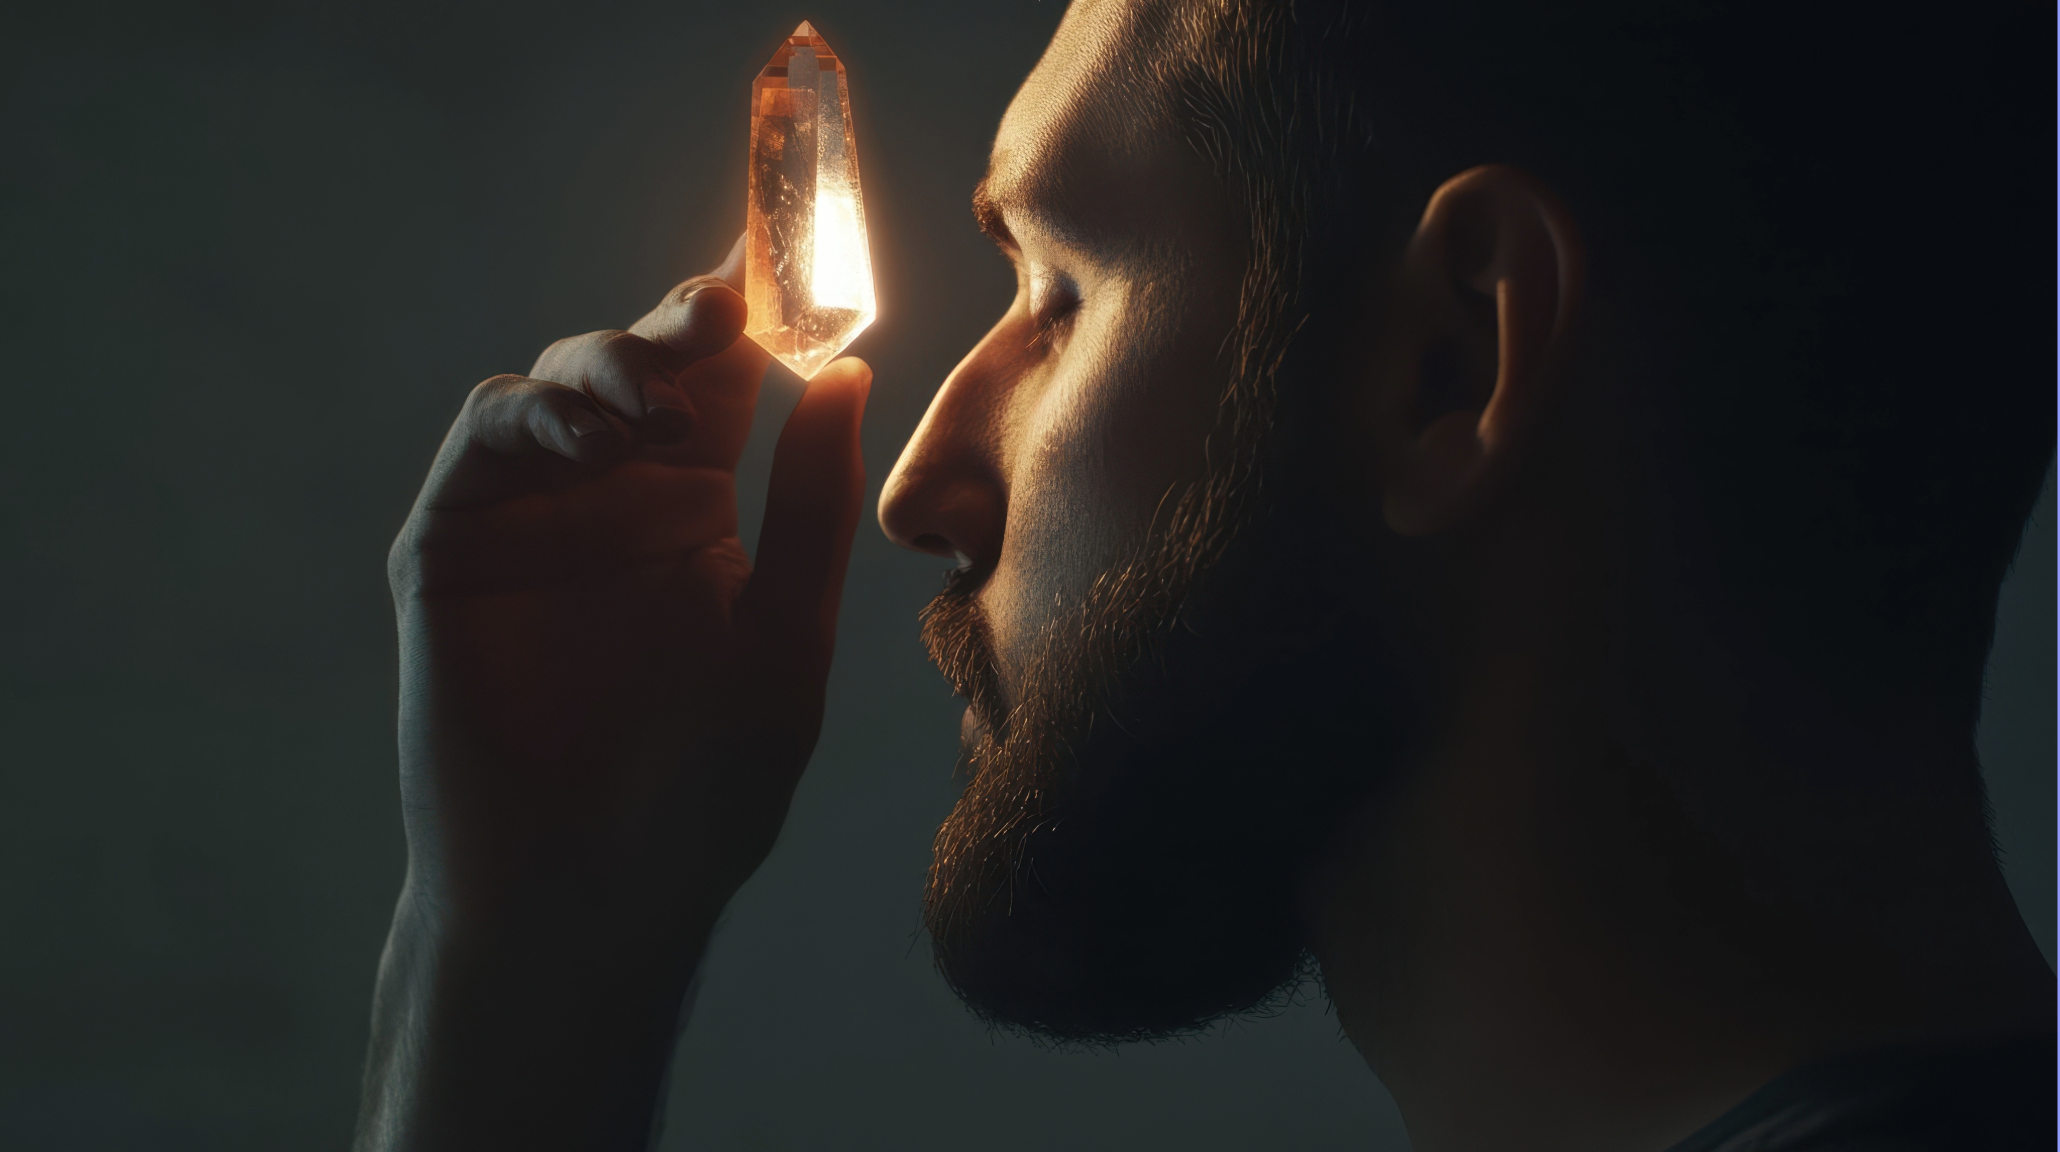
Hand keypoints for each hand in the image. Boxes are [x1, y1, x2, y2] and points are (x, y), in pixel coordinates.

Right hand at [359, 248, 870, 1150]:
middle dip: (677, 322)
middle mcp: (610, 500)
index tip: (795, 262)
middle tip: (723, 304)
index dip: (751, 317)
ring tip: (660, 398)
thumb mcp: (784, 641)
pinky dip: (529, 417)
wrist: (590, 901)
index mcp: (694, 511)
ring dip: (605, 365)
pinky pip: (482, 447)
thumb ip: (807, 509)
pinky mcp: (450, 549)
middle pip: (639, 365)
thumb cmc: (699, 794)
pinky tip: (587, 436)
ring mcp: (528, 520)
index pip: (724, 382)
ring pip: (553, 386)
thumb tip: (846, 372)